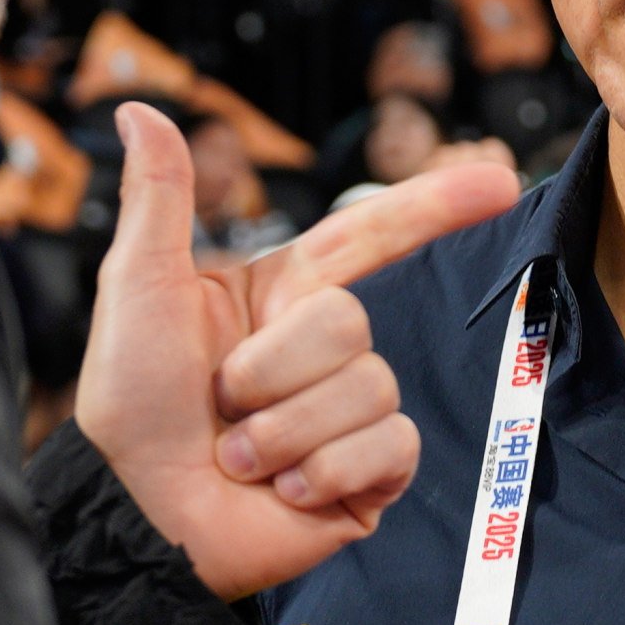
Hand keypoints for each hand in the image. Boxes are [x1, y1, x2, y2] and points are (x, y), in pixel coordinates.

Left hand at [75, 102, 519, 598]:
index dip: (433, 206)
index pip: (370, 237)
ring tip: (239, 457)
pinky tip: (283, 490)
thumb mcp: (138, 289)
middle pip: (350, 323)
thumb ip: (159, 200)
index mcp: (280, 297)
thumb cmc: (127, 405)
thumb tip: (140, 110)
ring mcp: (349, 416)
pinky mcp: (368, 476)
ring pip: (368, 387)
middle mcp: (321, 352)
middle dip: (272, 369)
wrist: (134, 514)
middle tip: (222, 404)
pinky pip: (388, 447)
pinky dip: (325, 469)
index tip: (496, 181)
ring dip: (285, 430)